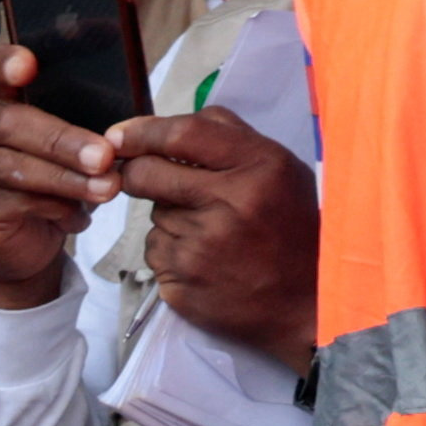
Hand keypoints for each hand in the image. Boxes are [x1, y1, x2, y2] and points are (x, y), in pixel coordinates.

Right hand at [0, 79, 115, 307]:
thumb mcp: (77, 151)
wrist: (28, 246)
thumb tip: (131, 128)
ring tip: (107, 188)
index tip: (27, 65)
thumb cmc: (57, 188)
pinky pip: (14, 203)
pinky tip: (78, 217)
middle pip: (11, 122)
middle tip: (103, 156)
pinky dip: (54, 208)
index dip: (4, 63)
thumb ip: (93, 130)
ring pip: (15, 167)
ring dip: (66, 178)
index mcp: (6, 105)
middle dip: (62, 139)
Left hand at [119, 111, 326, 365]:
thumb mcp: (281, 171)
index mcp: (258, 168)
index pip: (183, 134)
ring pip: (154, 215)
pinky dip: (170, 250)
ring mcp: (201, 247)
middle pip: (147, 174)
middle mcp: (229, 204)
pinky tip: (204, 259)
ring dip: (169, 216)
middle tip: (144, 178)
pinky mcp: (181, 281)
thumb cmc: (291, 228)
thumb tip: (169, 124)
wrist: (306, 301)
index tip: (118, 135)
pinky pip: (155, 251)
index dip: (142, 132)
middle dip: (136, 172)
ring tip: (210, 231)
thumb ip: (231, 138)